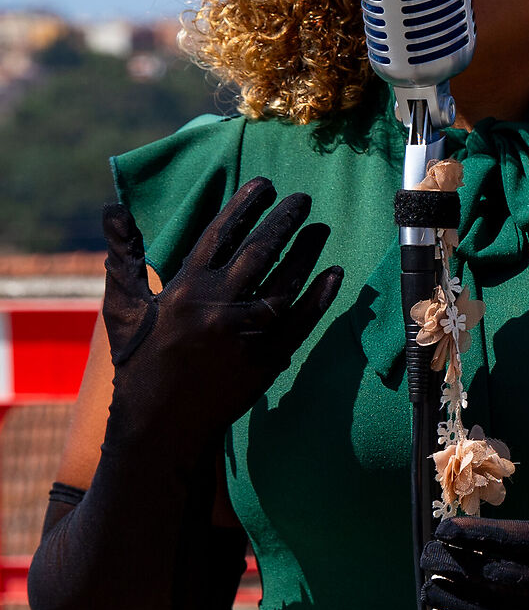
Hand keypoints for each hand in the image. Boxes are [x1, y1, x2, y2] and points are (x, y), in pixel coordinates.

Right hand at [100, 177, 341, 444]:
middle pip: (259, 253)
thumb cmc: (138, 361)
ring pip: (285, 284)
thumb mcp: (123, 307)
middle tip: (302, 198)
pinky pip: (301, 323)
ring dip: (306, 253)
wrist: (161, 425)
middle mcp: (216, 309)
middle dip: (283, 221)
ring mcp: (244, 336)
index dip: (244, 206)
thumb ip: (124, 255)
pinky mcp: (266, 360)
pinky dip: (320, 298)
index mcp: (182, 290)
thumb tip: (113, 207)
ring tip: (320, 228)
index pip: (220, 235)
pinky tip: (335, 274)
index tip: (265, 184)